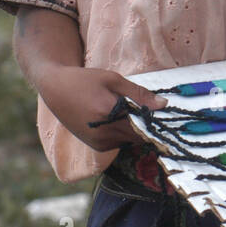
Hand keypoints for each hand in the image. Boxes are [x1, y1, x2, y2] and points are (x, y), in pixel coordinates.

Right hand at [38, 66, 167, 152]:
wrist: (56, 90)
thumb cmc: (86, 80)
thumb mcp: (114, 80)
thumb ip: (139, 94)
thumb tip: (164, 104)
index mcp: (109, 113)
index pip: (144, 125)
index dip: (157, 121)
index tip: (169, 116)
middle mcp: (104, 133)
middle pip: (139, 136)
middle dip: (149, 126)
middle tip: (154, 111)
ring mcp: (99, 142)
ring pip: (131, 140)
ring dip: (137, 130)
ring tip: (133, 112)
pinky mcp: (97, 146)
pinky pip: (120, 143)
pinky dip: (125, 133)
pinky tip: (120, 119)